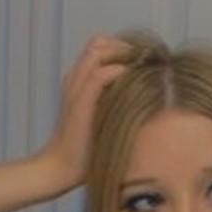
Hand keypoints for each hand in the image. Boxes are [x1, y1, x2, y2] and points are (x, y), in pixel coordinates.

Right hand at [37, 35, 132, 194]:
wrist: (62, 168)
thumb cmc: (87, 149)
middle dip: (125, 47)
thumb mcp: (105, 118)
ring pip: (98, 51)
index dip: (123, 48)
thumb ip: (117, 101)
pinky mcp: (79, 102)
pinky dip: (119, 72)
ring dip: (124, 55)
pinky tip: (135, 81)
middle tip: (147, 62)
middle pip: (99, 43)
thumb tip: (149, 93)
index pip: (100, 48)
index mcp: (79, 81)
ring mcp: (75, 88)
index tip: (146, 60)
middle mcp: (75, 79)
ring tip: (143, 68)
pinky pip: (100, 75)